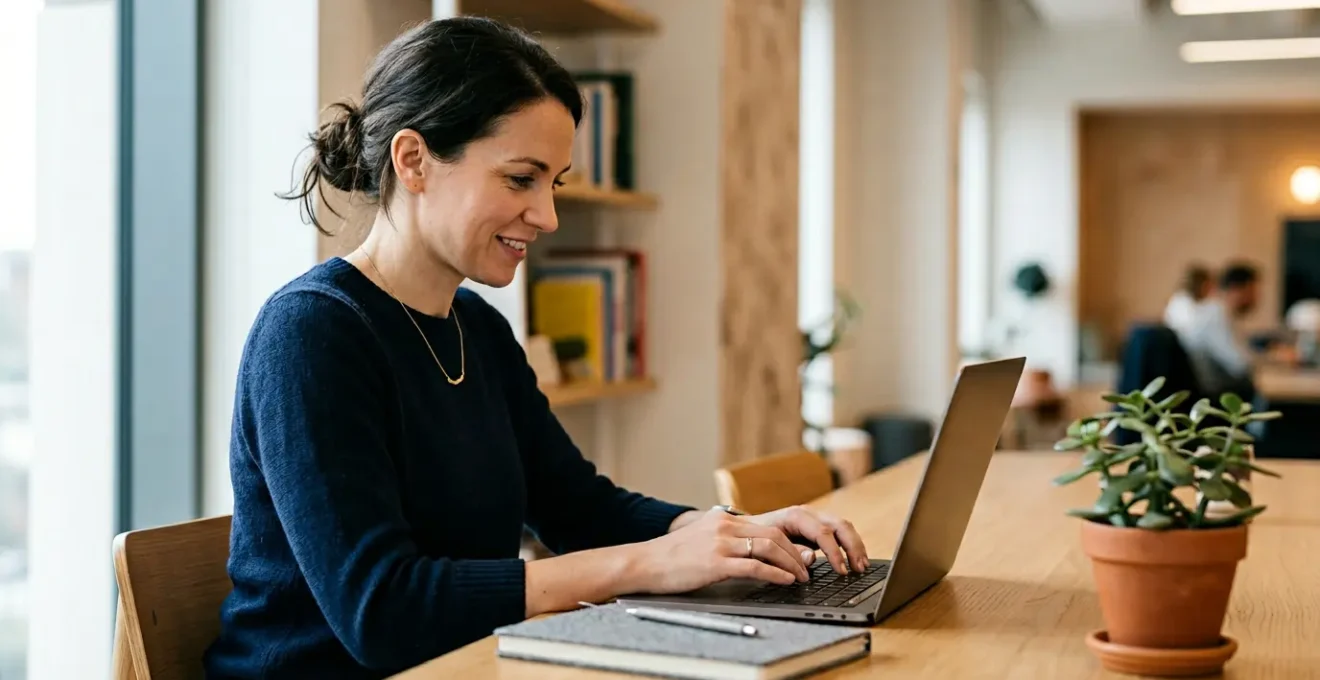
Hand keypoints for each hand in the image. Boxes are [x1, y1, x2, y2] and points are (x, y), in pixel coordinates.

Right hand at [626, 509, 814, 593]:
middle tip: (807, 569)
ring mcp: (720, 543)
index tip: (800, 556)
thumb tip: (748, 550)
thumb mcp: (701, 540)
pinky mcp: (715, 562)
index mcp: (723, 521)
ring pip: (768, 547)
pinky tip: (784, 581)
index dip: (788, 542)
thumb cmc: (670, 558)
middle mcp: (724, 527)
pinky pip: (754, 566)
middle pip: (773, 535)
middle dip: (795, 554)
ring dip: (790, 563)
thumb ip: (724, 540)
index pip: (766, 527)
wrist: (644, 563)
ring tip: (800, 577)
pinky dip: (775, 574)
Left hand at [745, 505, 867, 573]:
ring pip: (843, 526)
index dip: (835, 552)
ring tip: (861, 565)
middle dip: (852, 547)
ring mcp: (814, 518)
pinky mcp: (816, 527)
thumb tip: (811, 557)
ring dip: (855, 545)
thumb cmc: (754, 539)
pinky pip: (839, 531)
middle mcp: (808, 514)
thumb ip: (789, 552)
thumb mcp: (766, 547)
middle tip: (859, 568)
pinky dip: (849, 544)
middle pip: (839, 525)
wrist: (744, 530)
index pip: (823, 533)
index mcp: (795, 516)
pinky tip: (855, 559)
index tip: (841, 571)